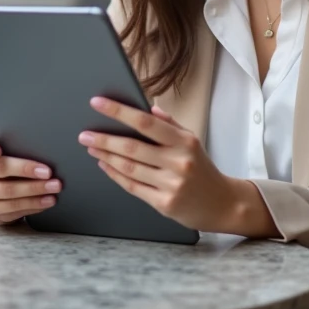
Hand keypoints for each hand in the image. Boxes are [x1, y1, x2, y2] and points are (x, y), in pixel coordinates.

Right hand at [0, 133, 61, 225]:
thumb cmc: (6, 165)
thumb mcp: (6, 152)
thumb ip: (15, 145)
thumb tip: (42, 147)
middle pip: (1, 170)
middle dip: (27, 172)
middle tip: (50, 174)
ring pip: (7, 194)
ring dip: (34, 193)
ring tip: (52, 190)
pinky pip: (11, 210)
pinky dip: (31, 206)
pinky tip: (44, 202)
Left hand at [80, 97, 250, 232]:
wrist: (223, 205)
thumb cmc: (203, 170)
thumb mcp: (192, 142)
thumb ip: (170, 125)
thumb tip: (148, 108)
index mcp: (184, 142)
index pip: (146, 122)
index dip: (119, 111)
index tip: (97, 103)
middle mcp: (178, 162)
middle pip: (132, 147)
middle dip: (104, 139)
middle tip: (84, 134)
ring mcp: (171, 185)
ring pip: (129, 167)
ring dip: (106, 157)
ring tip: (92, 148)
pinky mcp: (164, 204)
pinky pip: (132, 186)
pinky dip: (115, 174)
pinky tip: (104, 166)